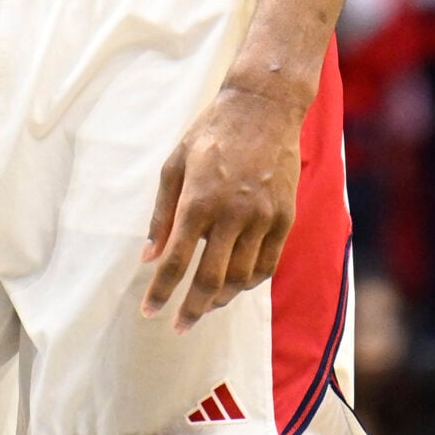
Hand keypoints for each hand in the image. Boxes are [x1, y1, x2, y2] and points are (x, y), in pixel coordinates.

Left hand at [141, 86, 305, 330]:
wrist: (263, 108)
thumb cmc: (212, 133)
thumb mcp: (175, 165)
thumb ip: (161, 214)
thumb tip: (149, 255)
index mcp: (198, 200)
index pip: (176, 260)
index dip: (161, 292)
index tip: (150, 312)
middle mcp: (232, 213)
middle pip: (210, 279)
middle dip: (192, 310)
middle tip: (180, 326)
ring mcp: (263, 217)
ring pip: (241, 277)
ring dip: (221, 298)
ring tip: (207, 305)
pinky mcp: (285, 217)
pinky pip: (268, 263)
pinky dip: (250, 281)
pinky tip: (236, 285)